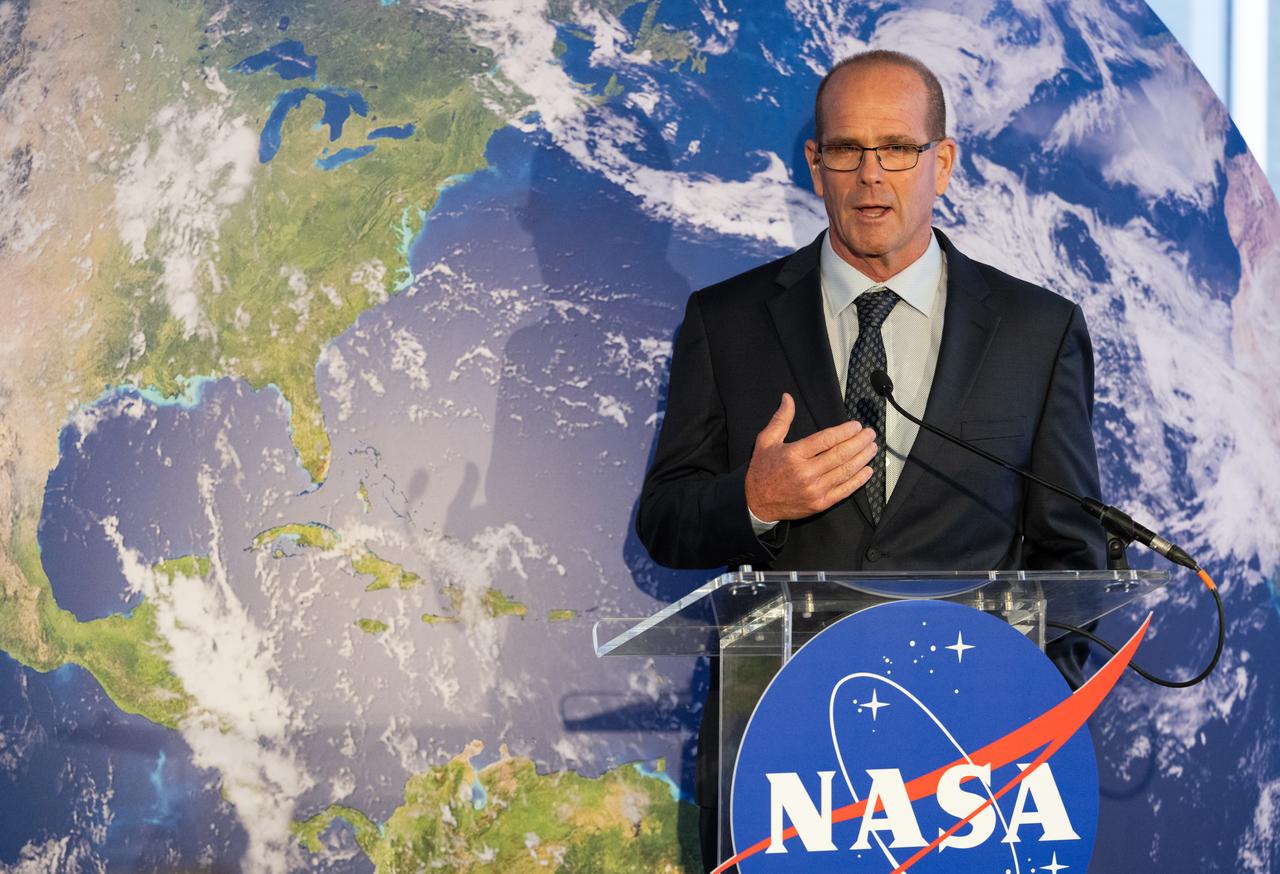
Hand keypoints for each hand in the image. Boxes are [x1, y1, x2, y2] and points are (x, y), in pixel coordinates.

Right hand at [744, 393, 876, 521]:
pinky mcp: (820, 503)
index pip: (826, 439)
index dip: (845, 431)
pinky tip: (867, 470)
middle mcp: (806, 472)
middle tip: (870, 434)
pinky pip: (845, 490)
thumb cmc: (762, 470)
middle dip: (859, 442)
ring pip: (846, 471)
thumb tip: (788, 398)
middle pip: (840, 454)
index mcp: (794, 454)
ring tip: (873, 448)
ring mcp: (815, 489)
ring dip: (863, 458)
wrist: (756, 503)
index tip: (856, 426)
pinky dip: (859, 480)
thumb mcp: (766, 441)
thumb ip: (781, 419)